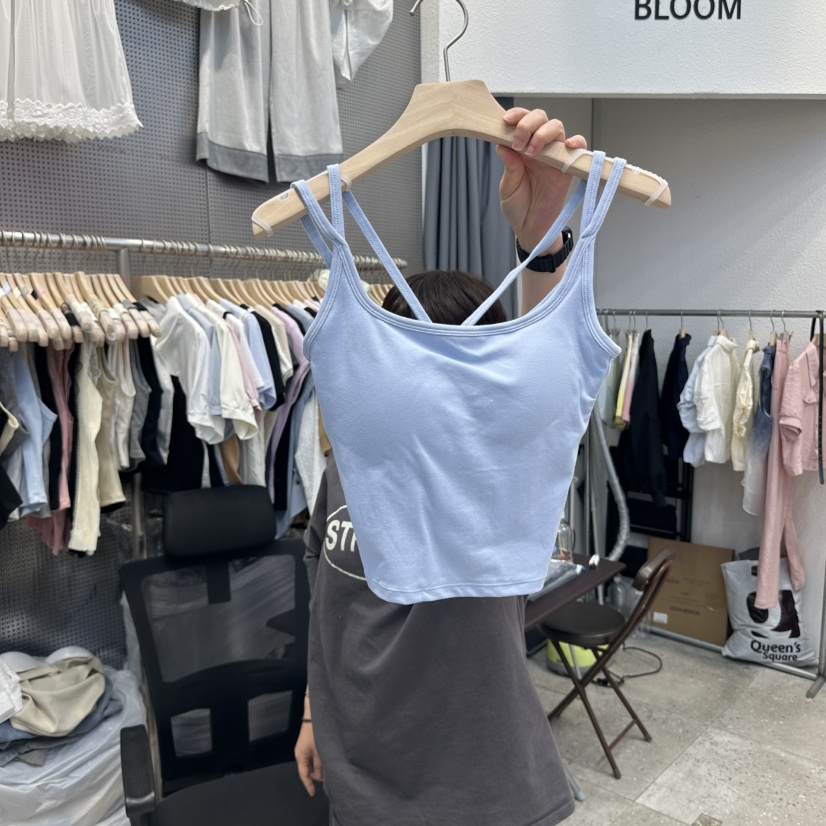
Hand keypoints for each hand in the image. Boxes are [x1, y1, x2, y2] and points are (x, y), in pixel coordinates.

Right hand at [295, 721, 323, 796]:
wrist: (314, 714)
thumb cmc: (314, 730)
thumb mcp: (319, 750)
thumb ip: (319, 765)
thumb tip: (320, 776)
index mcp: (300, 756)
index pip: (304, 775)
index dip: (309, 785)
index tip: (313, 793)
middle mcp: (302, 753)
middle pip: (309, 770)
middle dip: (318, 774)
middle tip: (328, 774)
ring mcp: (306, 748)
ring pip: (313, 763)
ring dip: (320, 766)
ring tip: (330, 763)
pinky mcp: (310, 743)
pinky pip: (315, 756)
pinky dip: (321, 759)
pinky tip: (328, 756)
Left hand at [496, 109, 587, 255]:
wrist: (531, 228)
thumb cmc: (518, 207)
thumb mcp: (508, 187)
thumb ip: (509, 165)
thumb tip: (503, 144)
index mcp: (521, 148)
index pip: (521, 122)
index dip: (516, 116)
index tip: (506, 121)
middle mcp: (539, 147)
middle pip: (541, 119)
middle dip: (529, 124)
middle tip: (519, 142)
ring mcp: (555, 156)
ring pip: (557, 128)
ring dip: (544, 133)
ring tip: (532, 151)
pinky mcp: (569, 168)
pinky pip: (578, 149)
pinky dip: (576, 142)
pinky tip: (568, 146)